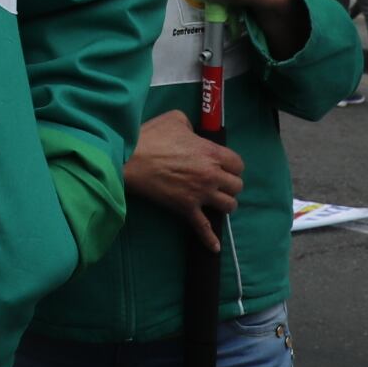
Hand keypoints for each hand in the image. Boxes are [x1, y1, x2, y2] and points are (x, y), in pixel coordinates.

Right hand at [123, 109, 244, 250]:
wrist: (129, 159)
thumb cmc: (151, 137)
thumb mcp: (175, 119)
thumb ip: (190, 125)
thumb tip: (191, 133)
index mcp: (211, 153)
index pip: (238, 164)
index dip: (232, 165)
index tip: (223, 166)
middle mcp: (211, 175)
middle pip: (237, 186)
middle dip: (229, 184)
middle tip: (218, 182)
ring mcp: (200, 194)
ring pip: (228, 206)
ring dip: (224, 204)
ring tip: (215, 201)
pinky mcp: (186, 208)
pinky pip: (203, 228)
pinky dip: (210, 239)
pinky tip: (215, 247)